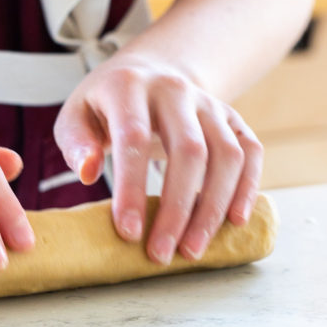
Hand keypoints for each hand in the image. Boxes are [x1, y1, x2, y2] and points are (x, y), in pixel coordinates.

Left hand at [54, 49, 262, 264]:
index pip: (134, 137)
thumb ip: (76, 142)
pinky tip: (234, 221)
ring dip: (213, 207)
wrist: (150, 72)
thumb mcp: (76, 115)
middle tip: (161, 253)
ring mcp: (209, 103)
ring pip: (226, 154)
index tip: (129, 232)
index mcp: (130, 85)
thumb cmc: (106, 106)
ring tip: (192, 249)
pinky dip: (248, 187)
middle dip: (177, 208)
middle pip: (189, 150)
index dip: (133, 188)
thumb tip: (88, 173)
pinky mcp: (232, 118)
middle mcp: (175, 89)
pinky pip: (250, 152)